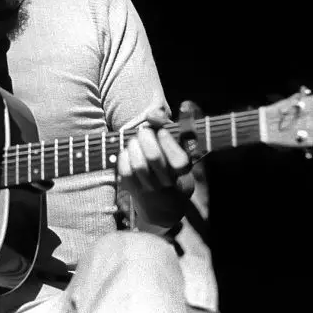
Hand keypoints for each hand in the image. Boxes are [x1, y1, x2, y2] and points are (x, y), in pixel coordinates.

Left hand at [117, 106, 193, 231]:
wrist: (165, 205)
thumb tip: (175, 107)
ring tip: (136, 141)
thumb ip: (186, 124)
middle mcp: (170, 186)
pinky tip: (128, 152)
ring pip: (138, 165)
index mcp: (187, 175)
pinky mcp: (134, 191)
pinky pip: (125, 172)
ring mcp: (151, 190)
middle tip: (144, 130)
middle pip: (154, 158)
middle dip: (146, 138)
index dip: (167, 141)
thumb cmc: (178, 167)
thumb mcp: (188, 149)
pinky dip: (124, 157)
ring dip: (134, 146)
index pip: (179, 160)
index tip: (161, 131)